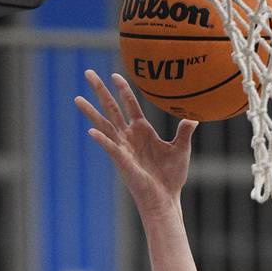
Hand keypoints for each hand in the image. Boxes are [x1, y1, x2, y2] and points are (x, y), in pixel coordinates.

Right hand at [75, 69, 196, 219]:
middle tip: (87, 72)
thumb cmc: (172, 176)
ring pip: (104, 125)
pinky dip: (102, 140)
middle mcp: (129, 136)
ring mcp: (123, 148)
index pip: (129, 104)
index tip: (115, 74)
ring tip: (76, 98)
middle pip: (111, 108)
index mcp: (142, 130)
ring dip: (91, 112)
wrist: (166, 198)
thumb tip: (195, 116)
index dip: (123, 89)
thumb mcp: (181, 149)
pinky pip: (110, 148)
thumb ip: (184, 132)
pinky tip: (91, 131)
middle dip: (100, 91)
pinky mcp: (122, 161)